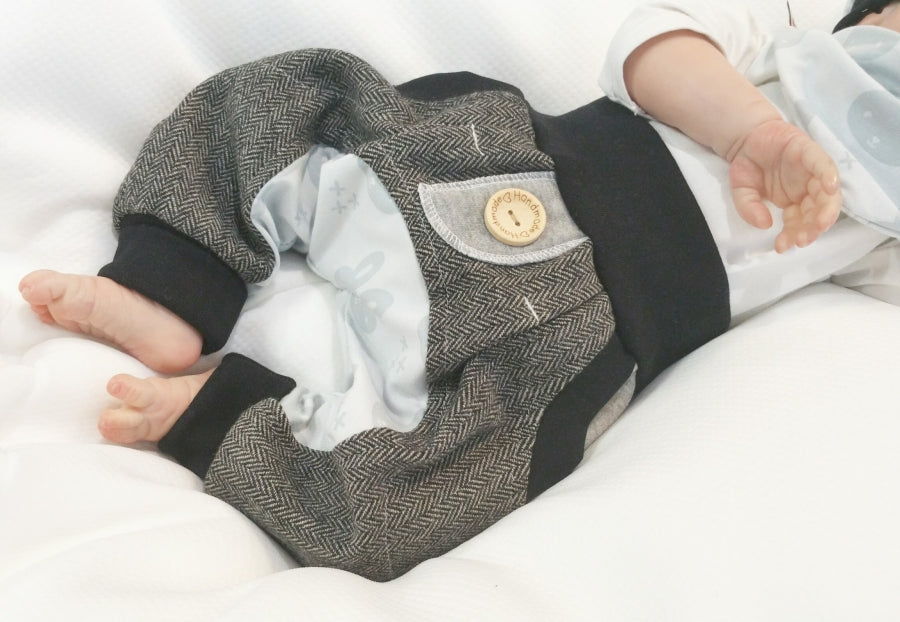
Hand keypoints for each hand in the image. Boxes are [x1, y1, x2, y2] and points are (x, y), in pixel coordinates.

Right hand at [728, 119, 841, 252]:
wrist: (745, 138)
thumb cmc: (748, 166)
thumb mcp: (742, 193)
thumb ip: (750, 209)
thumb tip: (765, 224)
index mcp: (794, 201)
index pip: (799, 222)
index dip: (792, 235)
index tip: (783, 246)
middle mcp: (807, 189)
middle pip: (817, 212)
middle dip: (812, 228)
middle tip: (802, 239)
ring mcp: (811, 172)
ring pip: (826, 194)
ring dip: (825, 210)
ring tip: (818, 224)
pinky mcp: (810, 151)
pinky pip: (823, 165)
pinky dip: (828, 175)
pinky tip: (829, 187)